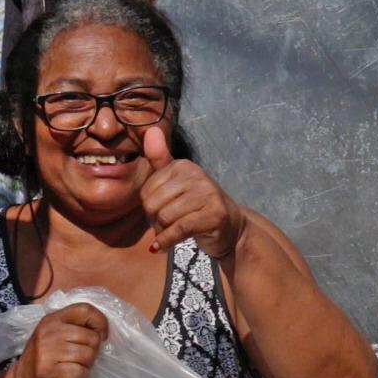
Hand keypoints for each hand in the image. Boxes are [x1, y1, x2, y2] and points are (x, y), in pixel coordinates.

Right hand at [5, 303, 108, 377]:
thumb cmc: (44, 356)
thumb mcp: (54, 334)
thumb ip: (74, 327)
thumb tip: (102, 332)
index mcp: (53, 319)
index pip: (85, 309)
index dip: (100, 322)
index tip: (101, 335)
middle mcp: (49, 332)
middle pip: (91, 337)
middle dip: (94, 351)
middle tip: (84, 357)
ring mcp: (48, 351)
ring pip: (88, 355)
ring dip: (88, 365)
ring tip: (77, 367)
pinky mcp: (49, 371)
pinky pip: (80, 372)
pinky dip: (82, 377)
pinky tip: (73, 377)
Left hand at [140, 126, 247, 258]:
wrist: (232, 229)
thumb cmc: (198, 206)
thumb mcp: (177, 183)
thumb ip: (160, 160)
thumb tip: (150, 129)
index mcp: (183, 166)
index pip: (146, 191)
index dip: (148, 208)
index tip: (161, 212)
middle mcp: (196, 175)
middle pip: (152, 204)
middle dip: (154, 221)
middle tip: (167, 226)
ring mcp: (208, 194)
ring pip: (164, 218)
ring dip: (162, 232)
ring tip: (173, 233)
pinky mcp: (214, 215)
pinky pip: (178, 229)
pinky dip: (166, 241)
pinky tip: (160, 247)